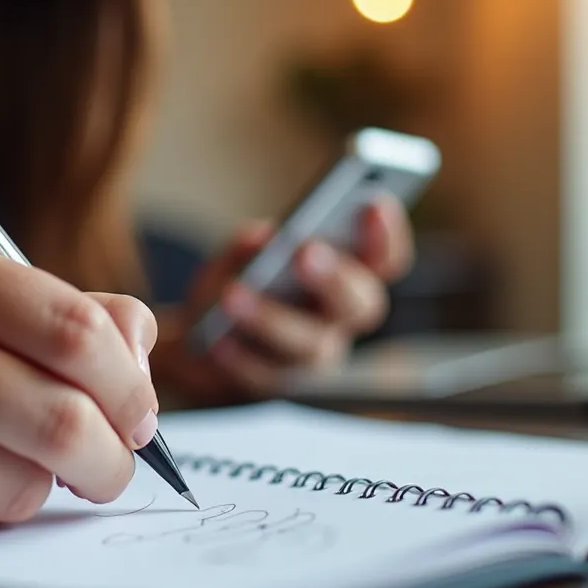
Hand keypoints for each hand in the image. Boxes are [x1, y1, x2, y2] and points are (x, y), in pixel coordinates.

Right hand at [0, 219, 158, 542]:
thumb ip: (50, 308)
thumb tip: (142, 341)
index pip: (73, 326)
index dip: (129, 381)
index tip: (139, 410)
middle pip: (64, 412)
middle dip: (114, 454)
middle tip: (114, 464)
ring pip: (26, 477)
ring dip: (49, 485)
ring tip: (24, 466)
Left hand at [157, 194, 413, 400]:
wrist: (201, 346)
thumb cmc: (239, 287)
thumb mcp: (238, 256)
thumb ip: (250, 245)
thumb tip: (262, 238)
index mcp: (346, 276)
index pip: (384, 259)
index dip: (386, 234)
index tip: (374, 202)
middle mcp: (340, 320)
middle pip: (360, 304)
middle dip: (335, 277)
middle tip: (306, 250)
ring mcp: (311, 358)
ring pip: (309, 344)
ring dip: (272, 317)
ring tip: (233, 293)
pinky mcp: (275, 385)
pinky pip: (264, 375)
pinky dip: (240, 356)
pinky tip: (219, 340)